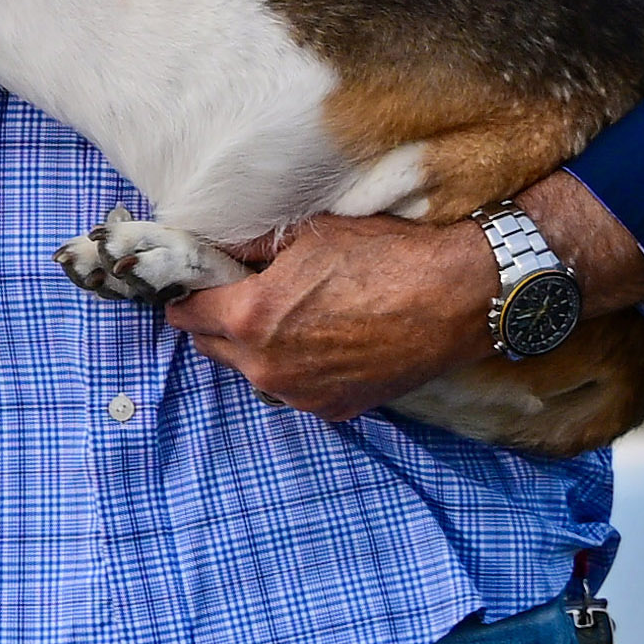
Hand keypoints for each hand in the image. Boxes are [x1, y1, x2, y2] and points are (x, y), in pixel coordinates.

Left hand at [164, 211, 499, 424]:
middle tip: (241, 294)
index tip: (197, 282)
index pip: (186, 313)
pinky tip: (325, 341)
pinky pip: (296, 388)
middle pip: (212, 347)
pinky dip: (298, 368)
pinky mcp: (335, 408)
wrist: (457, 297)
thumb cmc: (386, 255)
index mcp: (250, 318)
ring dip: (257, 348)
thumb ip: (253, 248)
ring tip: (292, 318)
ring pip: (253, 371)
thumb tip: (219, 248)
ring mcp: (301, 394)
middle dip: (217, 321)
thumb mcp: (310, 235)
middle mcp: (267, 367)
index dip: (189, 293)